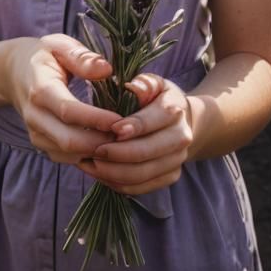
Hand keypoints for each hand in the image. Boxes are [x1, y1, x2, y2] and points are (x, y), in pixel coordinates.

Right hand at [7, 34, 123, 163]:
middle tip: (127, 134)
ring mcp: (35, 133)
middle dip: (100, 142)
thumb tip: (107, 70)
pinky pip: (66, 158)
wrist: (14, 72)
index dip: (95, 119)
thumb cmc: (44, 56)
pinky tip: (105, 144)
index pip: (68, 110)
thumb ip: (82, 57)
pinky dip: (87, 156)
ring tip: (119, 140)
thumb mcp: (60, 45)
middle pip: (68, 140)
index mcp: (40, 88)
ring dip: (96, 152)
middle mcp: (35, 115)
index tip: (121, 120)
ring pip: (68, 154)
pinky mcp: (40, 144)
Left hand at [75, 73, 193, 195]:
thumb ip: (144, 83)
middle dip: (116, 154)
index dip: (130, 128)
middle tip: (92, 150)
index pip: (151, 122)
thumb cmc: (157, 98)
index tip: (109, 129)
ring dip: (112, 172)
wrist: (180, 122)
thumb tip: (133, 87)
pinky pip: (142, 187)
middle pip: (145, 152)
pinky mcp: (170, 176)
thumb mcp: (153, 83)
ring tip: (89, 165)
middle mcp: (180, 137)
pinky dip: (118, 184)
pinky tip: (100, 175)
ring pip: (142, 174)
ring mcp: (177, 160)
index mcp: (174, 110)